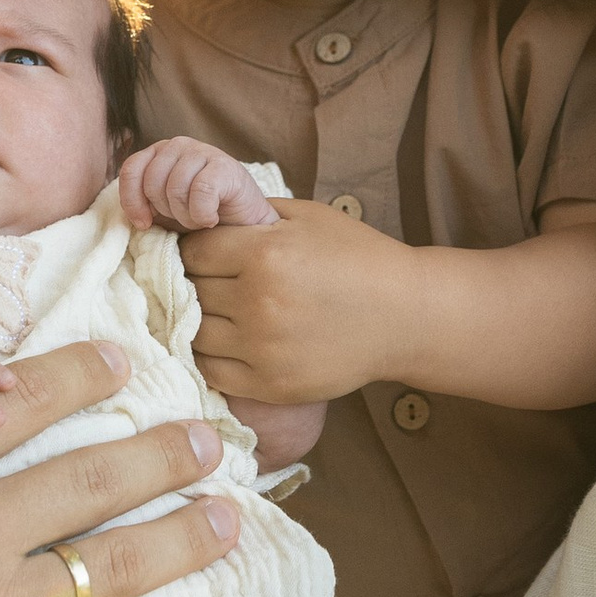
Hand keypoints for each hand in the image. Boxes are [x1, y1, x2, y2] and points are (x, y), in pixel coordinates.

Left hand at [118, 137, 278, 234]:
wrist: (244, 220)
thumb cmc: (201, 212)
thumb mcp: (165, 207)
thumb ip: (144, 202)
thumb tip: (129, 215)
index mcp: (158, 152)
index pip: (131, 170)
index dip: (132, 200)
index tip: (144, 223)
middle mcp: (178, 145)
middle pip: (153, 183)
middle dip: (166, 211)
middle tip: (185, 218)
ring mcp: (202, 151)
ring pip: (175, 189)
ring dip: (186, 215)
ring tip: (200, 218)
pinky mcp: (224, 165)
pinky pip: (200, 193)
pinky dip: (203, 214)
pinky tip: (212, 218)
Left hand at [184, 197, 408, 402]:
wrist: (405, 316)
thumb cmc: (359, 258)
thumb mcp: (308, 217)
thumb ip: (253, 213)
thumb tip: (205, 213)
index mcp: (265, 253)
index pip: (193, 252)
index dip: (191, 250)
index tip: (200, 254)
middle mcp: (259, 301)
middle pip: (190, 292)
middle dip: (193, 284)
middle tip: (206, 283)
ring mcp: (264, 347)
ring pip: (195, 333)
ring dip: (198, 321)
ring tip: (217, 312)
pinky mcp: (272, 383)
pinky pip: (212, 371)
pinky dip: (210, 357)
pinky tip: (225, 343)